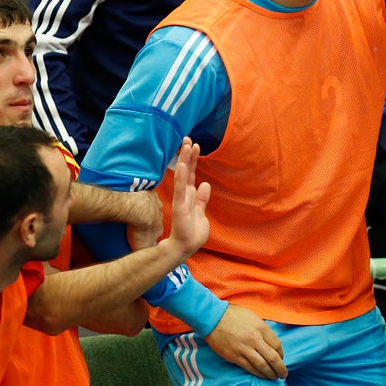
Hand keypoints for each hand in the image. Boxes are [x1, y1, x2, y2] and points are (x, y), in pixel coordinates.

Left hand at [124, 190, 163, 251]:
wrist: (137, 211)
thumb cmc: (139, 229)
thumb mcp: (140, 247)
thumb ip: (143, 253)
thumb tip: (143, 260)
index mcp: (159, 228)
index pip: (158, 232)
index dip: (152, 233)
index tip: (146, 234)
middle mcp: (160, 216)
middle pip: (157, 218)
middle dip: (151, 219)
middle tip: (142, 221)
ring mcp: (155, 204)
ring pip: (153, 206)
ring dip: (147, 208)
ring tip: (138, 210)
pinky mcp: (149, 194)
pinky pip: (148, 196)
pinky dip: (142, 198)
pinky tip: (135, 201)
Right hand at [163, 138, 210, 260]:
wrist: (185, 247)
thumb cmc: (193, 232)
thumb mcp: (201, 212)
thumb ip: (202, 199)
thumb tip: (205, 184)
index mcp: (190, 195)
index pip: (192, 174)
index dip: (193, 160)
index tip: (194, 145)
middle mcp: (185, 194)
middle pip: (187, 171)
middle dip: (187, 155)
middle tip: (188, 138)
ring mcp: (182, 199)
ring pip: (183, 176)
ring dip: (185, 161)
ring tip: (186, 146)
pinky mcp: (180, 207)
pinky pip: (181, 190)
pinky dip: (182, 178)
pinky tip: (183, 166)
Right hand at [206, 304, 286, 379]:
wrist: (213, 318)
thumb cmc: (233, 315)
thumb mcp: (253, 317)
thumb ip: (263, 329)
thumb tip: (270, 342)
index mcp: (261, 328)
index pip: (277, 345)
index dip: (281, 355)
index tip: (281, 359)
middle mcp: (255, 339)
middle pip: (272, 358)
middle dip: (280, 368)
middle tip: (283, 374)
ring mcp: (244, 349)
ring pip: (262, 366)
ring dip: (270, 374)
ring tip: (274, 378)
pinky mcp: (234, 356)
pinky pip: (249, 368)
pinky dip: (257, 374)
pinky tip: (262, 376)